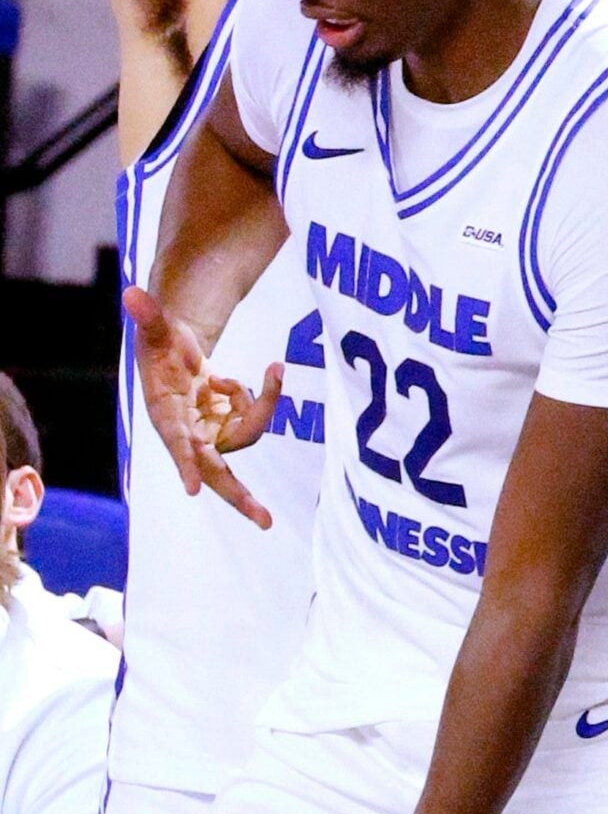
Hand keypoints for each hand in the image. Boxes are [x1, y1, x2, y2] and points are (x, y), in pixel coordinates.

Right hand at [122, 285, 277, 528]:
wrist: (176, 353)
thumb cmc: (162, 343)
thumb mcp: (159, 325)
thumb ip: (149, 313)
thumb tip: (132, 292)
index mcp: (165, 415)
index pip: (177, 443)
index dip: (186, 462)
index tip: (192, 488)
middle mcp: (188, 433)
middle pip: (217, 471)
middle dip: (239, 497)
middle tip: (266, 521)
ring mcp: (211, 433)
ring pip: (248, 433)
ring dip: (263, 403)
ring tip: (269, 371)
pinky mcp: (228, 426)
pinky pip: (257, 415)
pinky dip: (261, 394)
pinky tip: (252, 377)